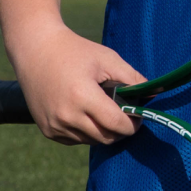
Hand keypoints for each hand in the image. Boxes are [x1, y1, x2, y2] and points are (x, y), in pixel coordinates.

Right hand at [12, 23, 144, 145]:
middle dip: (121, 130)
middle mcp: (66, 115)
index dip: (133, 124)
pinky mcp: (46, 129)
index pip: (116, 124)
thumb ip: (133, 78)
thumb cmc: (75, 51)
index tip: (139, 117)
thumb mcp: (108, 59)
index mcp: (82, 96)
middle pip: (106, 137)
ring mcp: (54, 125)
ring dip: (104, 132)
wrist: (36, 49)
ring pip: (91, 141)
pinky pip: (75, 140)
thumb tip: (154, 95)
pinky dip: (86, 133)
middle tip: (126, 117)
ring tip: (106, 113)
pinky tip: (88, 116)